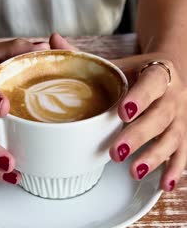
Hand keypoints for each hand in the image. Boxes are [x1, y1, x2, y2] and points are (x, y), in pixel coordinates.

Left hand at [51, 35, 186, 191]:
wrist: (171, 73)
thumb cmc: (138, 74)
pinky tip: (163, 185)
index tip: (122, 112)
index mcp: (159, 73)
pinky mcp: (183, 137)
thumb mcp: (118, 64)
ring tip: (134, 171)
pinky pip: (182, 155)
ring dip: (154, 157)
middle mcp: (174, 97)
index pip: (153, 83)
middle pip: (161, 116)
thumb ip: (86, 57)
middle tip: (116, 151)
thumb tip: (54, 42)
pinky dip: (173, 171)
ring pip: (172, 138)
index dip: (140, 97)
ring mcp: (181, 119)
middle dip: (139, 135)